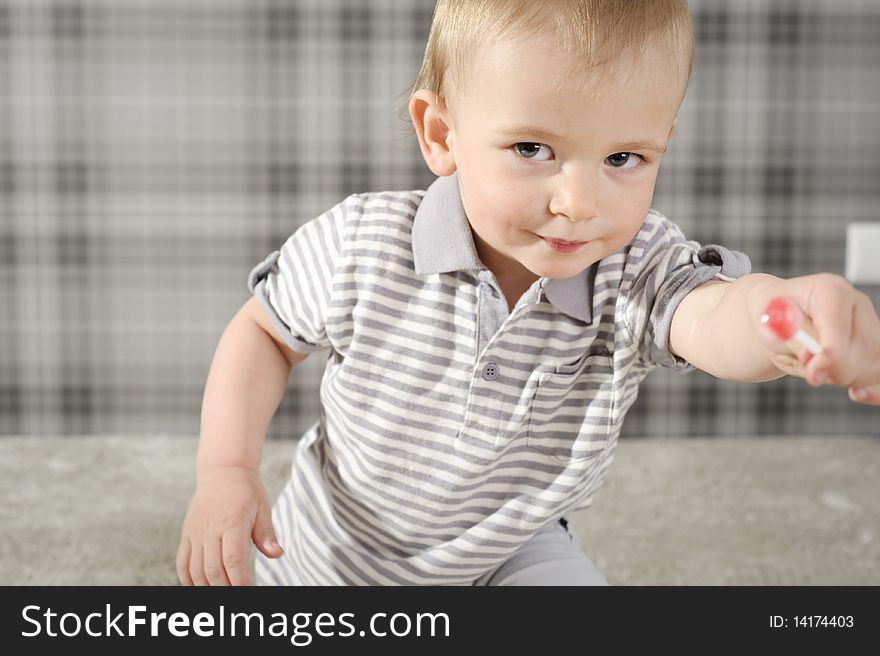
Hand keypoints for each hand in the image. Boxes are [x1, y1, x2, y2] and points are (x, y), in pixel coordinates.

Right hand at [176, 466, 282, 585]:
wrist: (222, 472)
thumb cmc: (246, 491)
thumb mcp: (262, 508)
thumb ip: (267, 534)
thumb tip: (277, 554)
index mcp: (232, 523)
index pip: (233, 560)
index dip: (240, 581)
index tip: (248, 590)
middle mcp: (211, 530)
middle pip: (213, 570)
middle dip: (225, 588)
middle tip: (237, 595)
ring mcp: (196, 533)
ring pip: (196, 570)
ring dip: (207, 587)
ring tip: (221, 593)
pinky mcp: (187, 534)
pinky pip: (182, 562)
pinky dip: (188, 579)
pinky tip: (199, 586)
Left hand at [754, 273, 879, 403]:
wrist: (778, 318)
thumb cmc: (773, 318)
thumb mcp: (772, 327)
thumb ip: (796, 344)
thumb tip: (815, 366)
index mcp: (829, 290)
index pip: (840, 327)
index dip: (830, 355)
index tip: (814, 375)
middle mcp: (856, 303)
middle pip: (863, 350)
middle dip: (833, 370)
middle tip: (805, 369)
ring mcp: (870, 323)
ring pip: (872, 365)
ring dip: (839, 377)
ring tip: (812, 365)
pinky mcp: (875, 343)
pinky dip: (869, 388)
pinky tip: (857, 393)